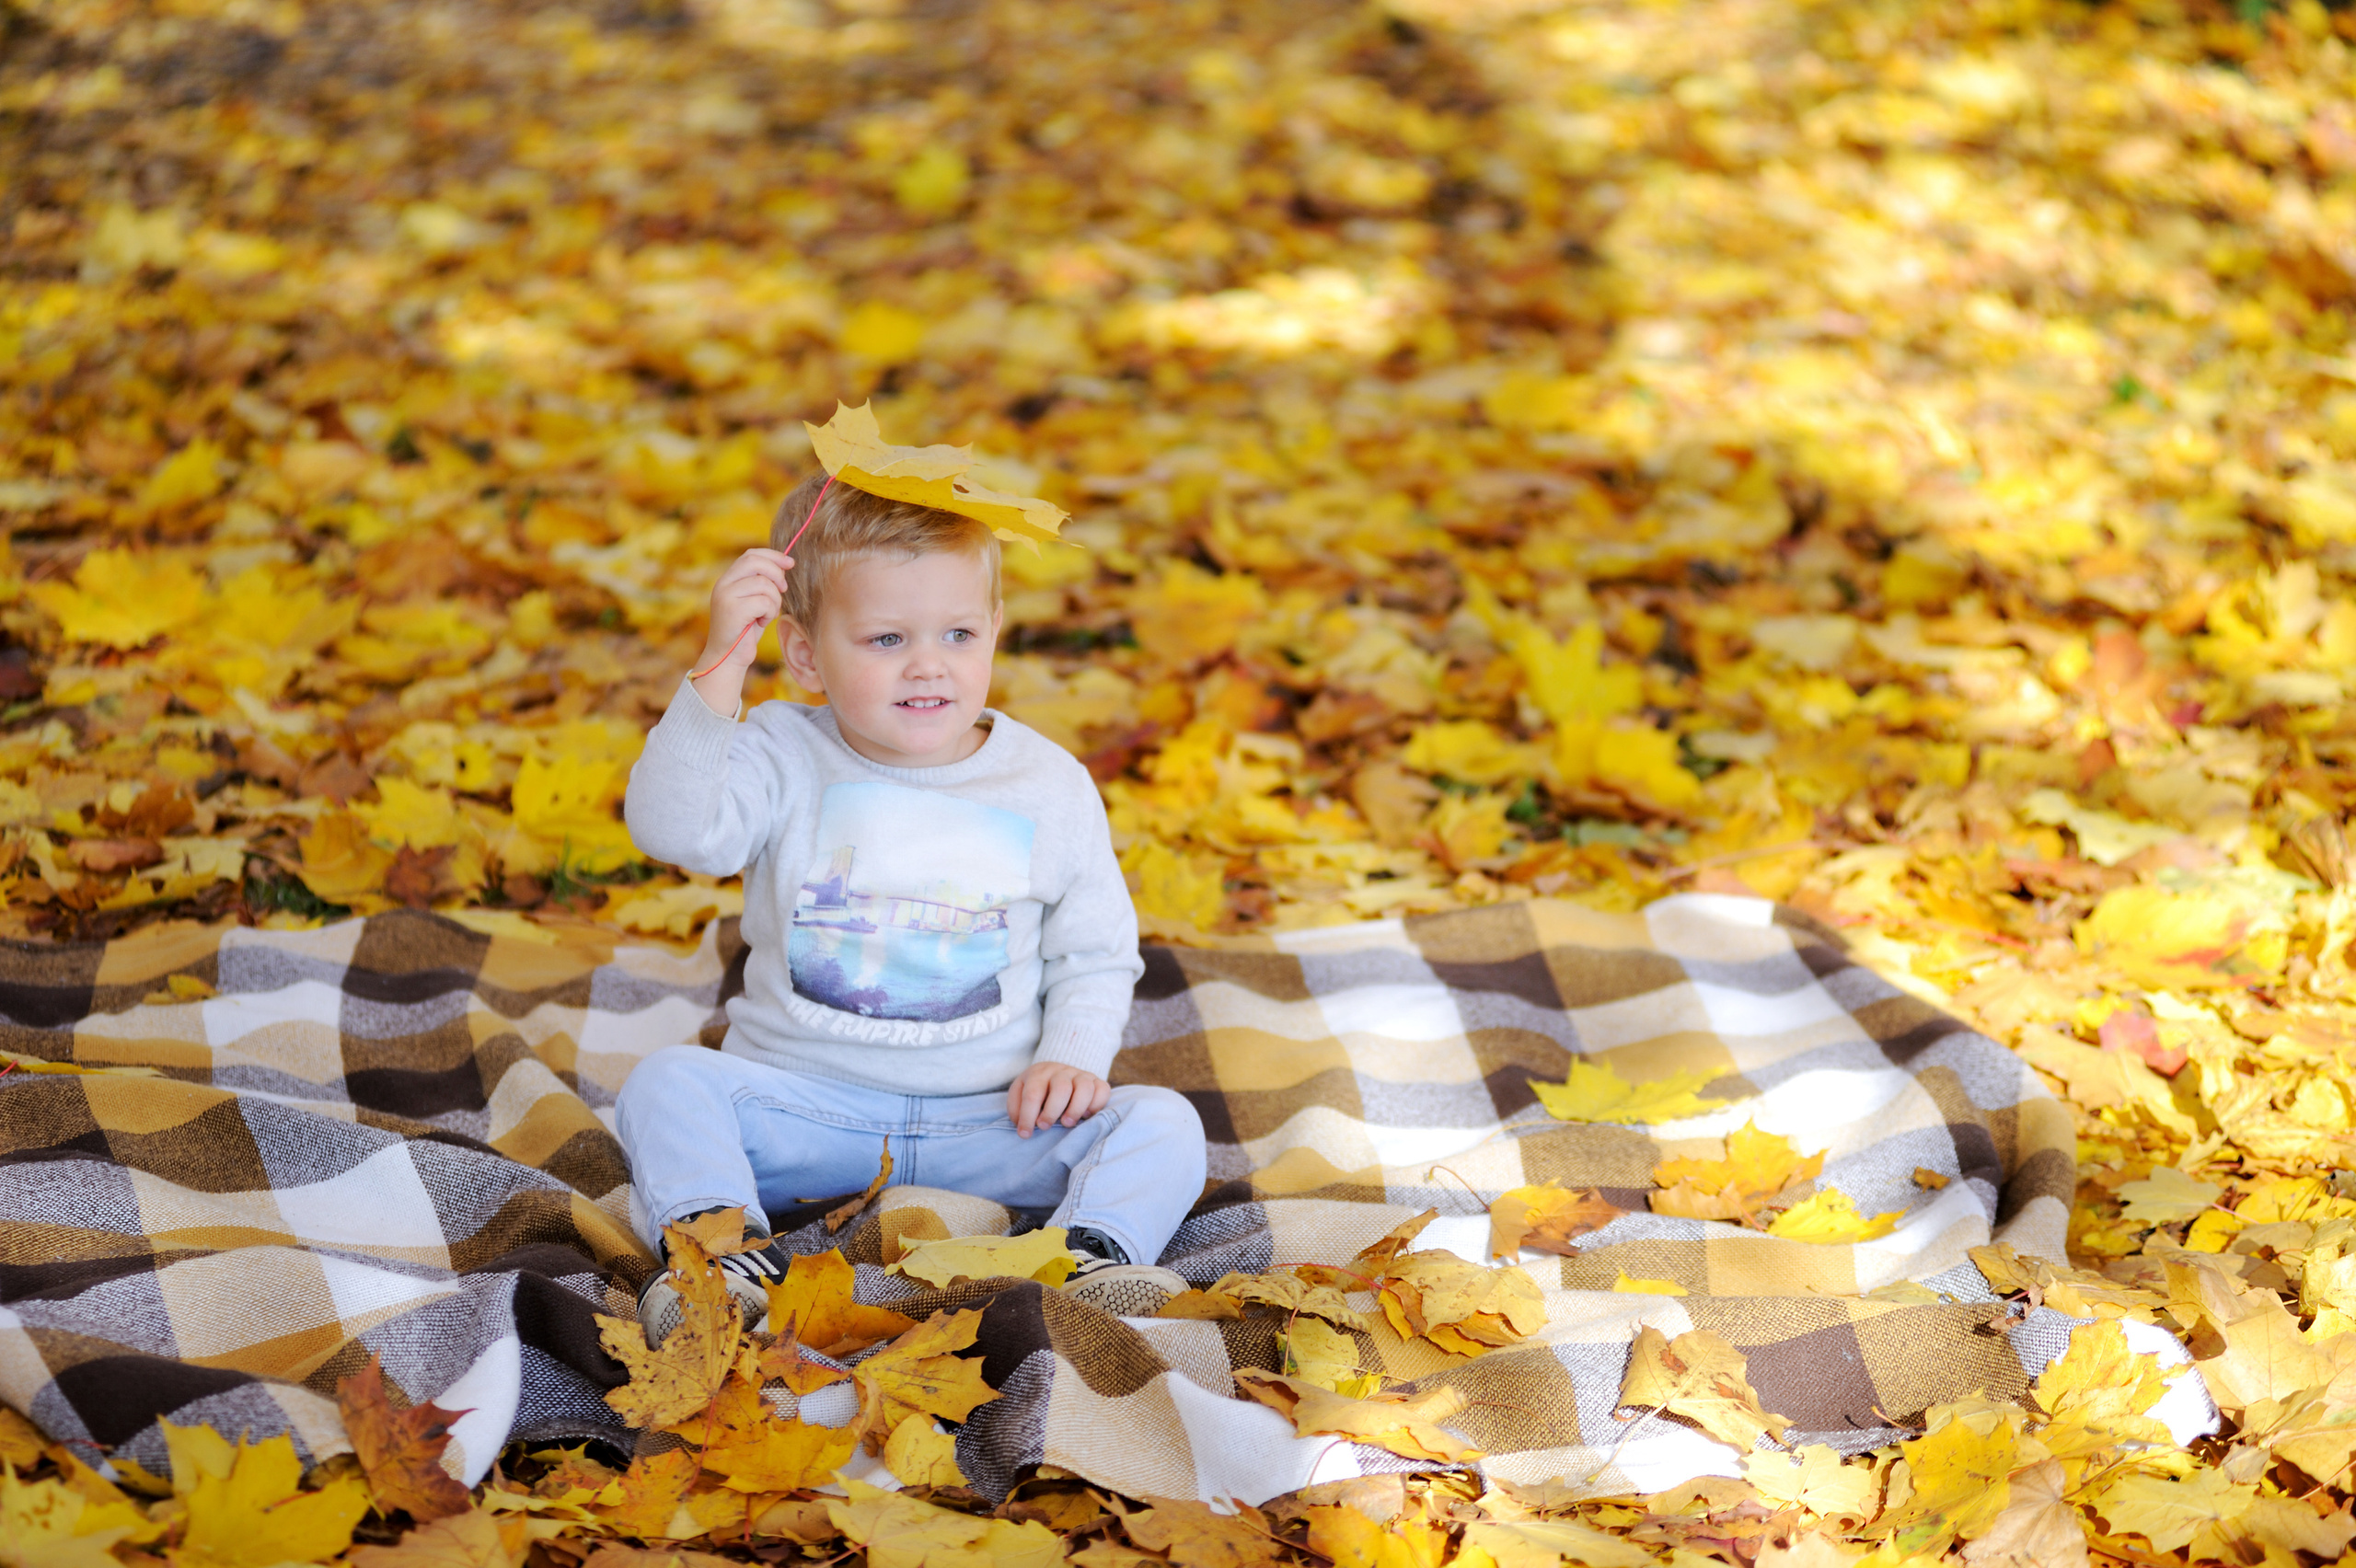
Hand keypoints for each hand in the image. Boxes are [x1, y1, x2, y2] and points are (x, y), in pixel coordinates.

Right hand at [690, 548, 791, 713]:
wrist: (728, 658)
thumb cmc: (745, 631)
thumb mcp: (753, 602)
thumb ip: (762, 583)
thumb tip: (785, 564)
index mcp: (727, 579)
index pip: (750, 555)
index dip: (773, 556)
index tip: (790, 563)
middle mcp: (723, 584)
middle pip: (756, 563)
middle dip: (777, 574)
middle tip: (783, 590)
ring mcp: (725, 596)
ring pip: (764, 584)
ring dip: (774, 601)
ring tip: (766, 614)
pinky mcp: (732, 610)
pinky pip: (764, 602)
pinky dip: (769, 613)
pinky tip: (761, 623)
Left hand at [1007, 1062, 1109, 1137]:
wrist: (1058, 1074)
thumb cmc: (1037, 1091)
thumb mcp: (1020, 1094)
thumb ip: (1016, 1108)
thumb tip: (1022, 1125)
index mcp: (1039, 1073)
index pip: (1033, 1093)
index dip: (1028, 1116)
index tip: (1026, 1133)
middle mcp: (1061, 1071)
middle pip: (1061, 1089)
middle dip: (1051, 1112)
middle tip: (1045, 1127)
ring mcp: (1081, 1075)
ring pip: (1084, 1088)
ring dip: (1075, 1109)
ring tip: (1067, 1124)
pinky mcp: (1097, 1082)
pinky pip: (1102, 1090)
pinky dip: (1096, 1105)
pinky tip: (1086, 1116)